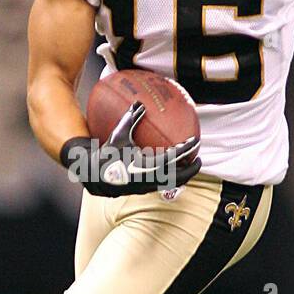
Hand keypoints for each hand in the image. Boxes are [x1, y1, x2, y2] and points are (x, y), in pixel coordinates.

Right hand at [61, 102, 200, 196]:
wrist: (94, 173)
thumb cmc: (107, 152)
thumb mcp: (120, 133)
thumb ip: (131, 118)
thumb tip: (139, 102)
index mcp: (149, 165)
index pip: (176, 156)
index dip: (188, 148)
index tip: (196, 141)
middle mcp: (152, 179)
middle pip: (180, 176)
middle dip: (192, 168)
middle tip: (199, 159)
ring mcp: (148, 187)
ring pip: (171, 183)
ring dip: (182, 175)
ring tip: (187, 167)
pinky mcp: (142, 190)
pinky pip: (162, 184)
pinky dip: (170, 178)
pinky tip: (168, 171)